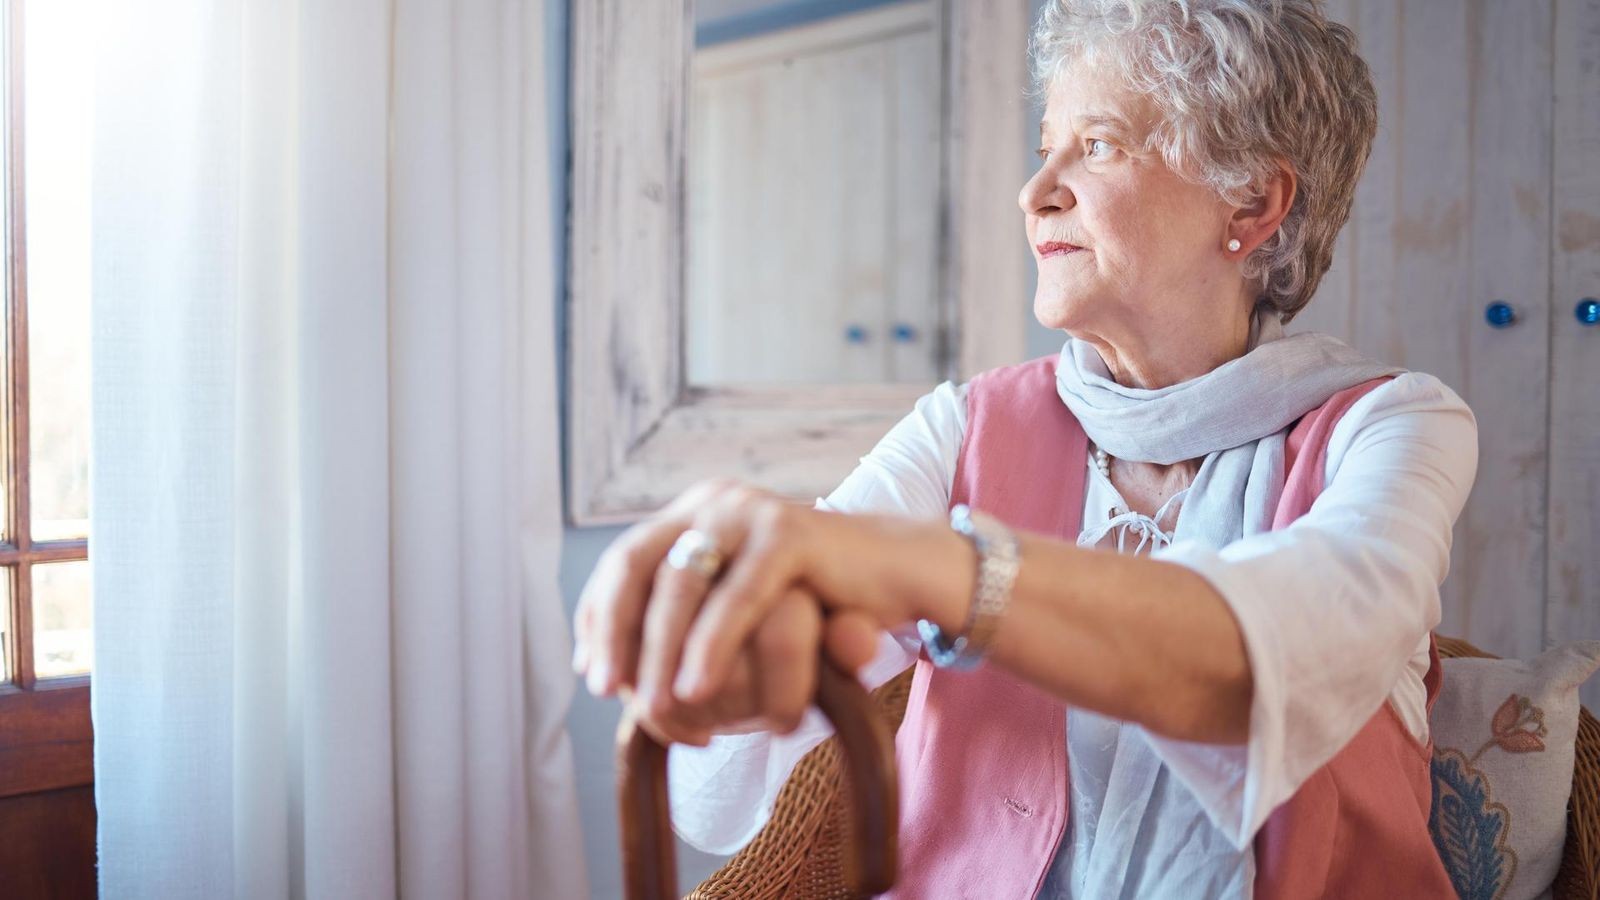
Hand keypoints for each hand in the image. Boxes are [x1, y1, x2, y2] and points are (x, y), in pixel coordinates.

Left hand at [571, 478, 892, 743]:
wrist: (894, 575)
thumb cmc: (811, 602)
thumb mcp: (733, 606)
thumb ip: (680, 619)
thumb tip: (592, 659)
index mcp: (692, 513)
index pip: (623, 563)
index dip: (597, 615)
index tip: (589, 671)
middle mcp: (712, 503)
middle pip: (636, 564)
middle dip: (614, 631)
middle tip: (605, 688)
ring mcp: (748, 513)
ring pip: (682, 583)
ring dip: (659, 649)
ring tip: (654, 705)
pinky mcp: (789, 534)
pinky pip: (738, 596)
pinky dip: (712, 646)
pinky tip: (698, 688)